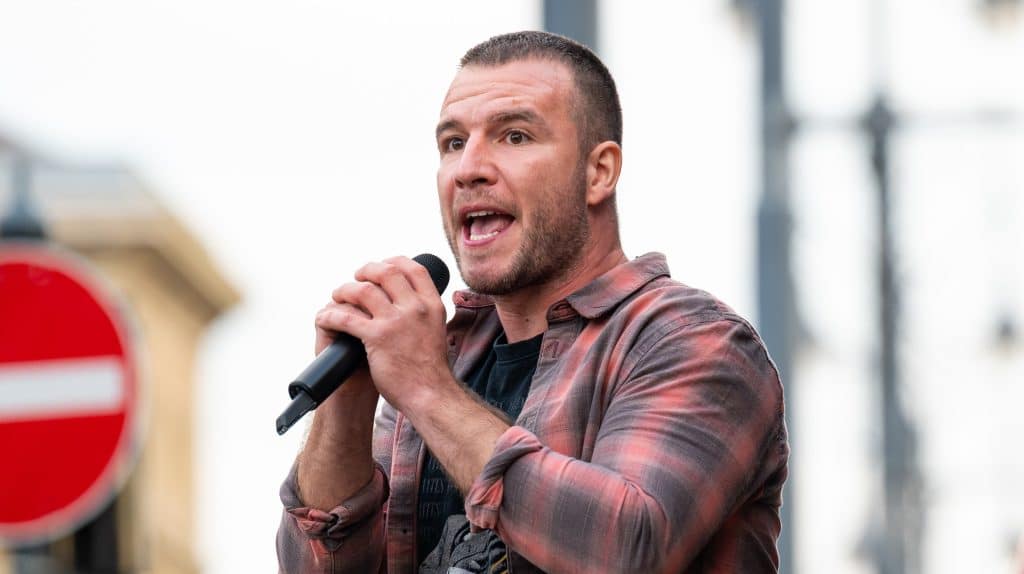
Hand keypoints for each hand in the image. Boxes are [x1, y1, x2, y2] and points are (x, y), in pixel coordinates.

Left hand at [320, 256, 451, 410]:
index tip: (383, 265)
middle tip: (357, 277)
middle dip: (366, 270)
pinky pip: (346, 318)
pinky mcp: (377, 337)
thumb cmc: (430, 369)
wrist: (429, 394)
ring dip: (344, 290)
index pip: (414, 269)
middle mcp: (416, 308)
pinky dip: (330, 315)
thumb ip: (424, 314)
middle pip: (386, 272)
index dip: (394, 261)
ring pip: (362, 290)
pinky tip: (325, 318)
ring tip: (338, 296)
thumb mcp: (436, 330)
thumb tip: (409, 301)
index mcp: (433, 305)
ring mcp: (396, 322)